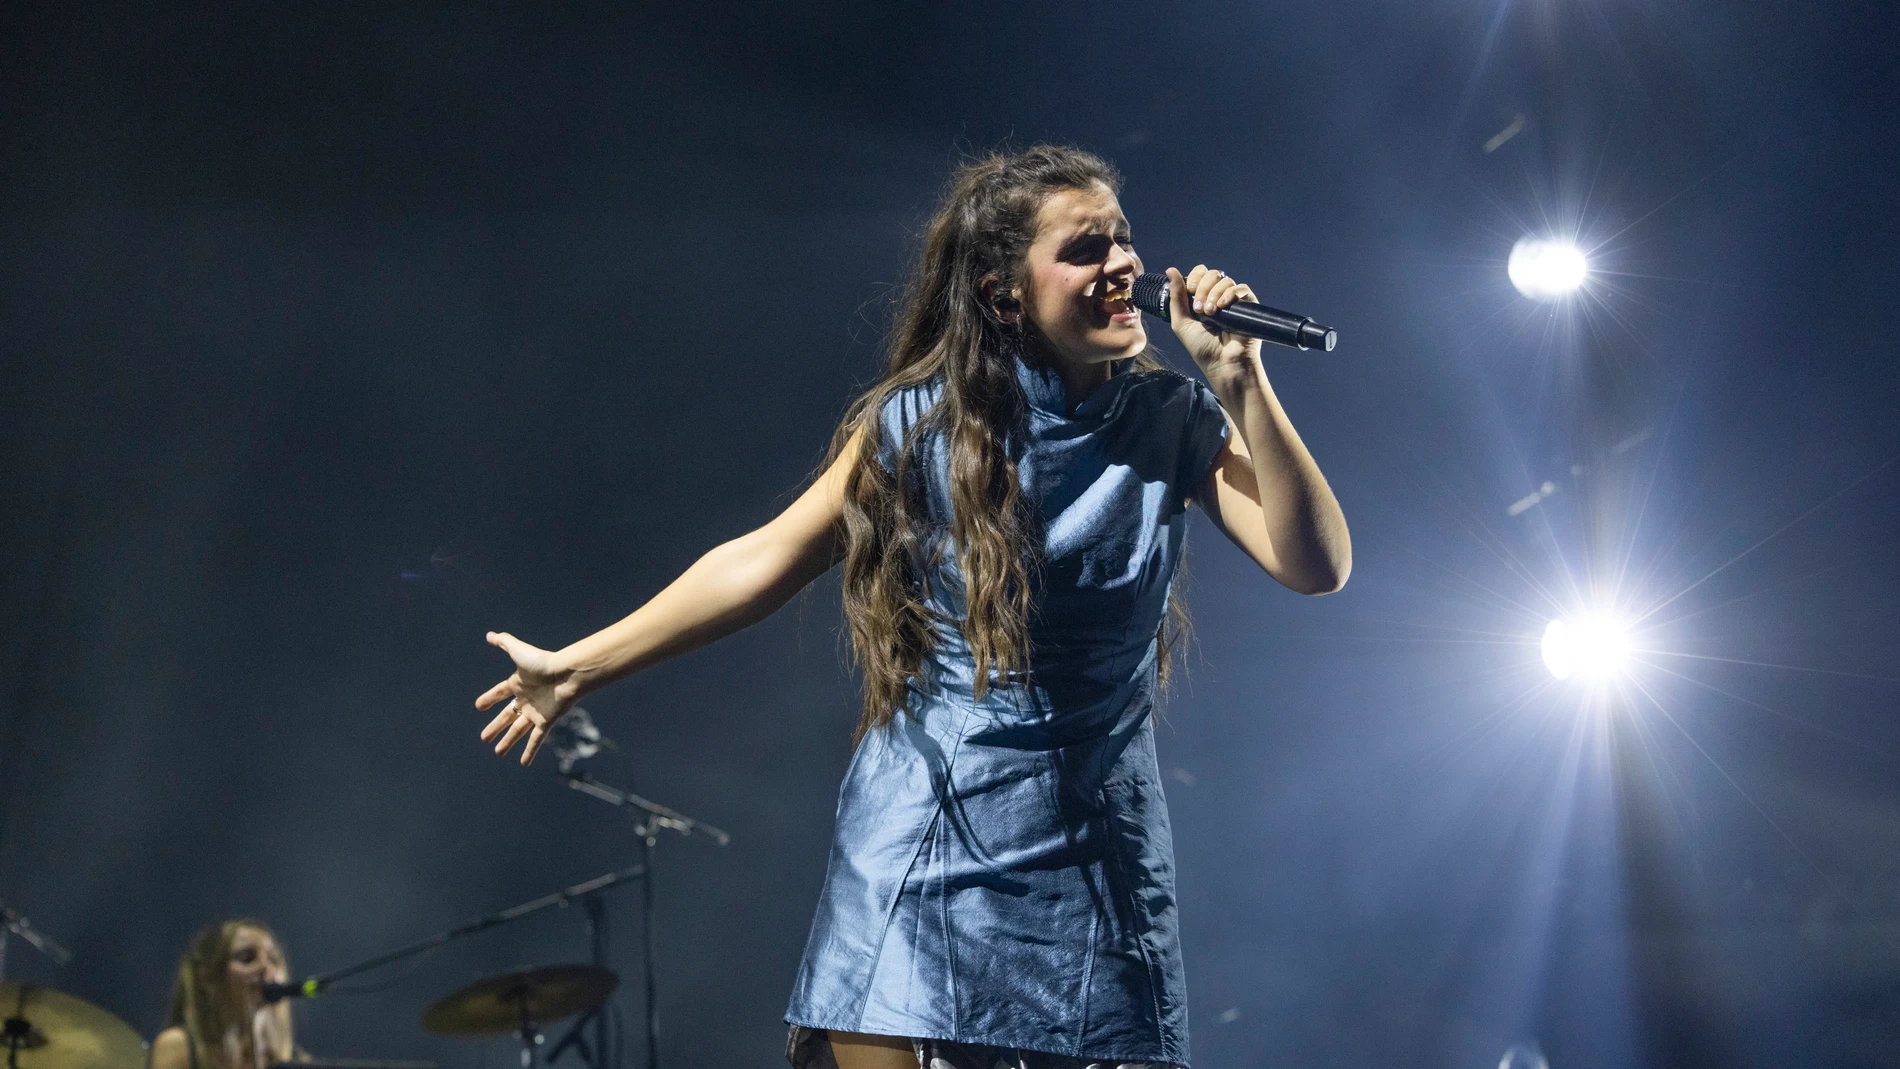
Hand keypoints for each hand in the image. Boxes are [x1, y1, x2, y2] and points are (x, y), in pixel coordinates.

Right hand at [476, 631, 577, 764]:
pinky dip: (529, 751)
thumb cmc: (543, 662)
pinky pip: (536, 739)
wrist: (567, 674)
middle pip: (507, 716)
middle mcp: (526, 699)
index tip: (478, 706)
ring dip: (508, 742)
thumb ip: (505, 642)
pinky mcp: (546, 721)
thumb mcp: (519, 651)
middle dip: (495, 727)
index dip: (489, 699)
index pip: (499, 693)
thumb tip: (489, 634)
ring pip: (518, 730)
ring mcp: (536, 712)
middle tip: (484, 738)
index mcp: (518, 683)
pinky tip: (523, 763)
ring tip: (498, 752)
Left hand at [1166, 264, 1262, 394]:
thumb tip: (1170, 270)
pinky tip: (1223, 306)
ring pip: (1225, 281)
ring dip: (1214, 294)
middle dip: (1204, 288)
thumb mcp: (1181, 323)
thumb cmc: (1202, 348)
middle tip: (1200, 308)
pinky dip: (1231, 294)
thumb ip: (1176, 297)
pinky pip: (1241, 288)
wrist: (1222, 363)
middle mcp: (1218, 297)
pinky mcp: (1249, 306)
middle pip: (1212, 274)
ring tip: (1211, 313)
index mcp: (1202, 299)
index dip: (1195, 277)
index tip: (1191, 291)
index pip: (1200, 274)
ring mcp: (1233, 301)